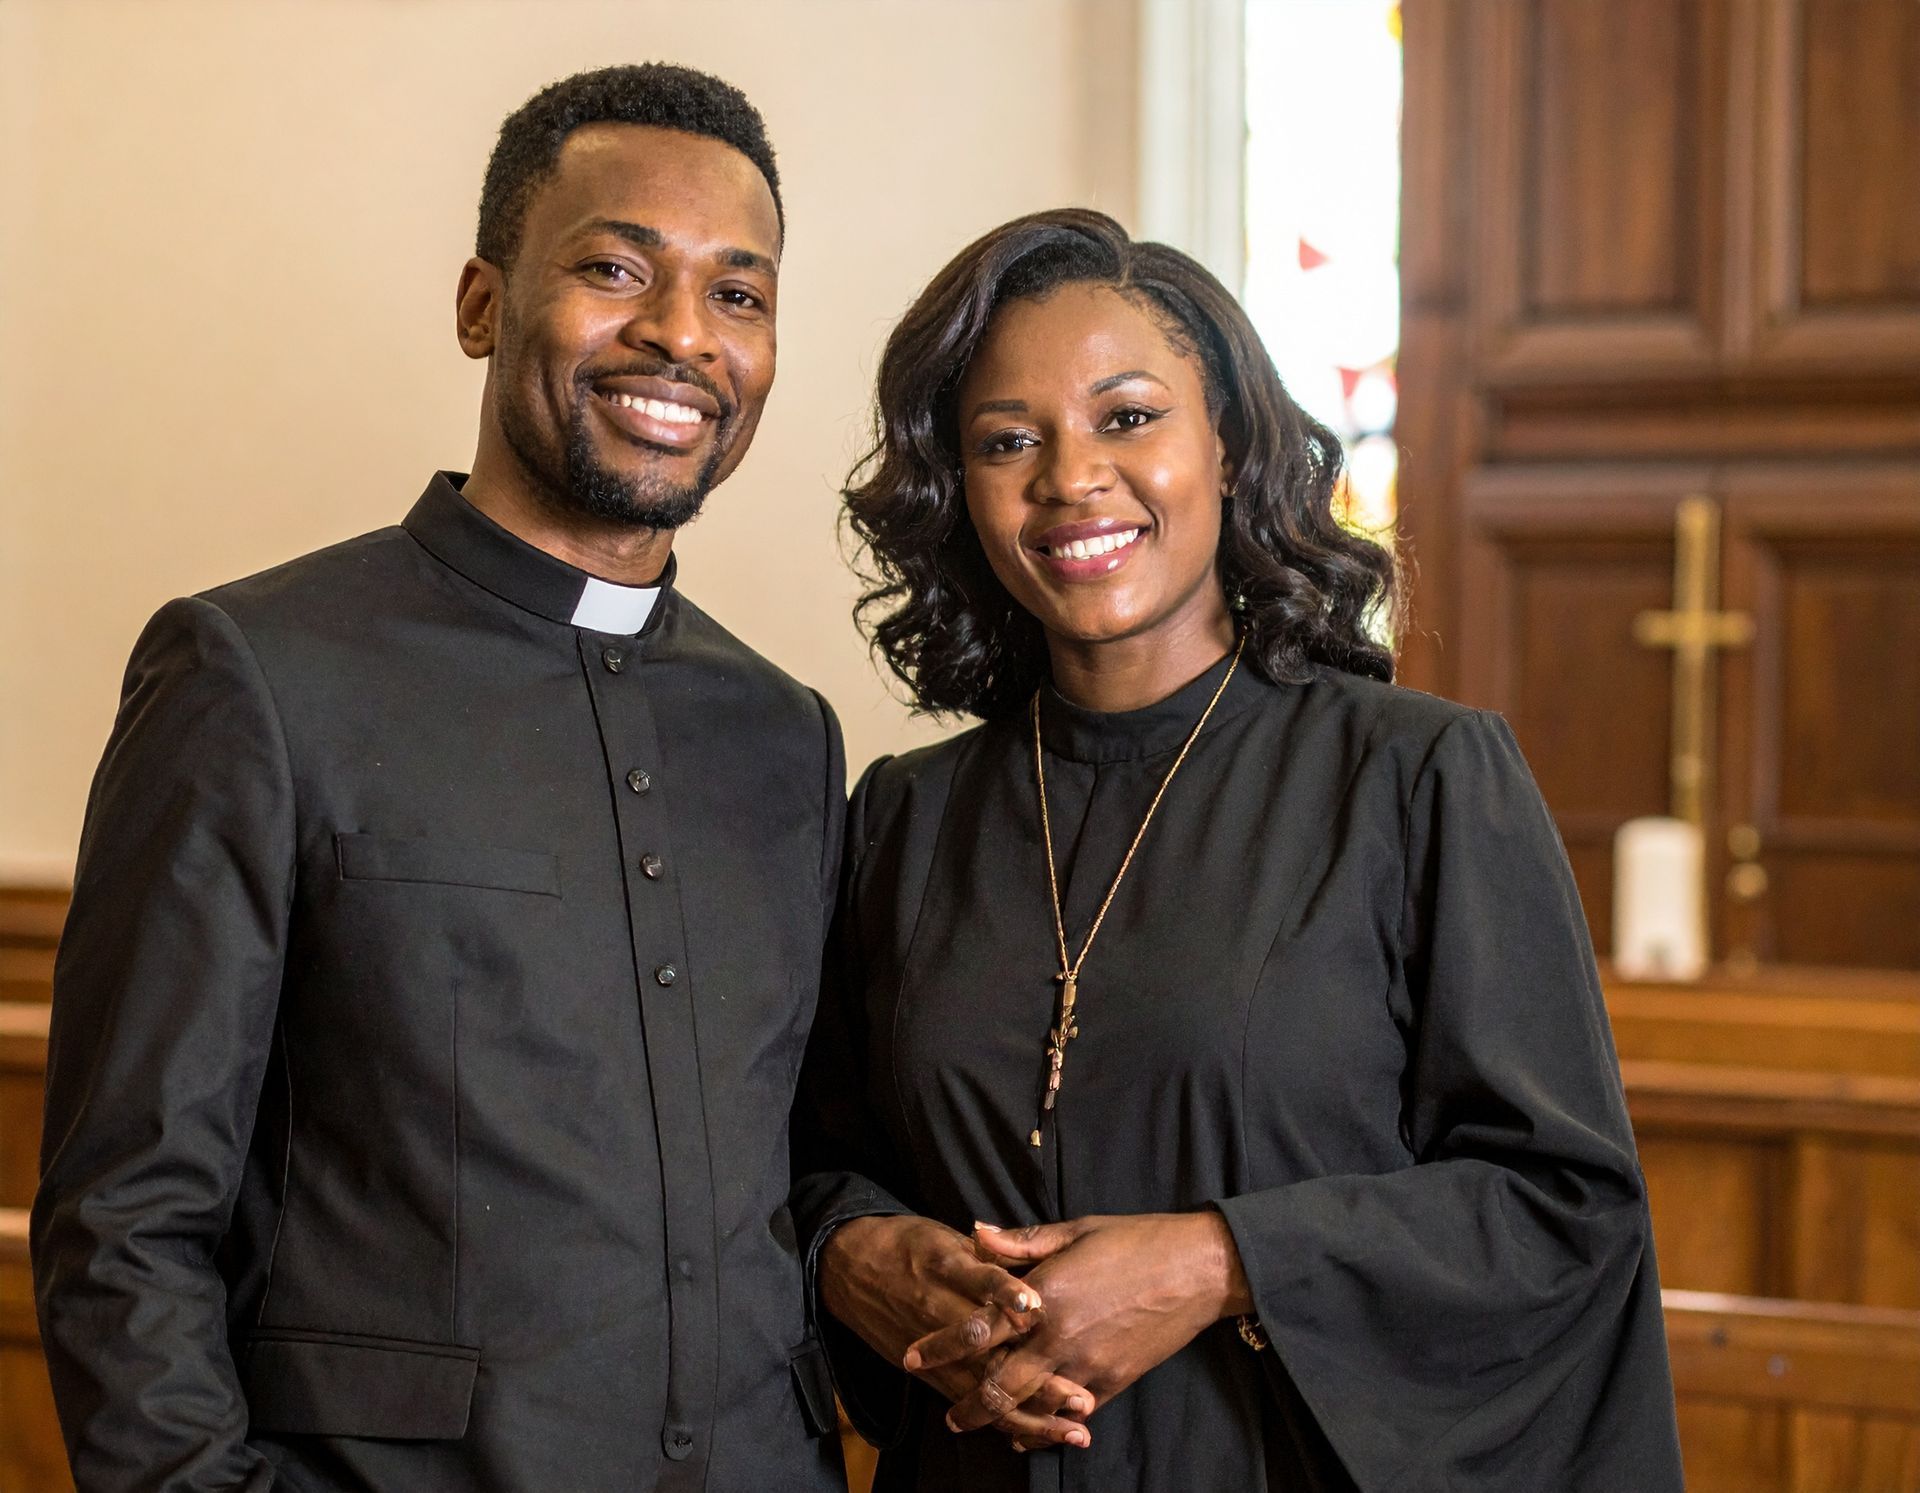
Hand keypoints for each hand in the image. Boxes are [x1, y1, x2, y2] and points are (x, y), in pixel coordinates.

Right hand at [819, 1215, 1093, 1449]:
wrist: (848, 1266)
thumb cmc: (910, 1245)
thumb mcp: (948, 1237)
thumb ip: (991, 1253)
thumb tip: (1033, 1262)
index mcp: (949, 1268)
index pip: (984, 1286)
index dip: (1011, 1300)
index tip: (1041, 1314)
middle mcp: (941, 1312)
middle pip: (991, 1351)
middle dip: (1037, 1380)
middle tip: (1082, 1399)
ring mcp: (934, 1349)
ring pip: (983, 1388)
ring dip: (1028, 1413)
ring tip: (1070, 1431)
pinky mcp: (927, 1372)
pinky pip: (965, 1399)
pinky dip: (997, 1421)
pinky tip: (1033, 1437)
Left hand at [916, 1211, 1250, 1434]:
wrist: (1196, 1268)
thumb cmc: (1133, 1239)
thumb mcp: (1073, 1231)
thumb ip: (1019, 1241)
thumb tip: (973, 1232)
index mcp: (1044, 1295)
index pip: (977, 1328)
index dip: (941, 1347)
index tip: (913, 1357)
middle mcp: (1059, 1337)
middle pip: (998, 1385)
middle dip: (966, 1403)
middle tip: (946, 1413)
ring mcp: (1087, 1365)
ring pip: (1032, 1407)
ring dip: (1001, 1420)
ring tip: (977, 1425)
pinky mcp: (1113, 1382)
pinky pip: (1070, 1414)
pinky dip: (1045, 1426)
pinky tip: (1029, 1432)